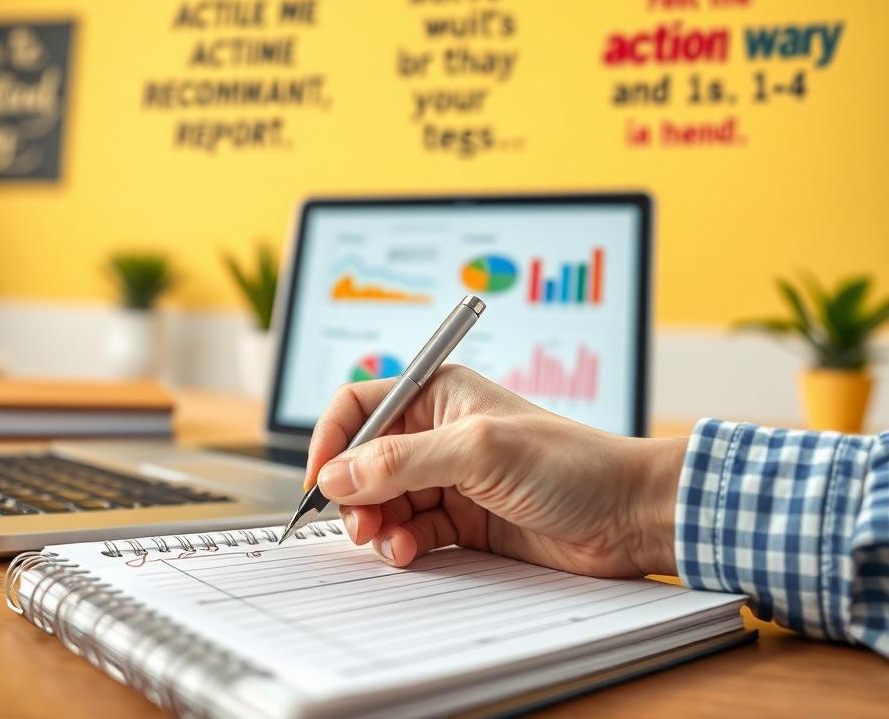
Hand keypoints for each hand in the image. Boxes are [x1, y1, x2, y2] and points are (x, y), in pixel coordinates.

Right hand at [304, 365, 683, 576]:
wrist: (626, 516)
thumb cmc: (568, 463)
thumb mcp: (478, 450)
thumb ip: (401, 461)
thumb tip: (336, 474)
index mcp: (437, 394)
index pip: (360, 407)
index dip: (332, 440)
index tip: (320, 481)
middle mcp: (437, 433)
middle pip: (365, 460)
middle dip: (355, 493)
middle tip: (361, 522)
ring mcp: (449, 478)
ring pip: (383, 500)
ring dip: (378, 523)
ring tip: (393, 542)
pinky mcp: (462, 519)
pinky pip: (411, 530)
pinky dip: (403, 543)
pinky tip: (411, 552)